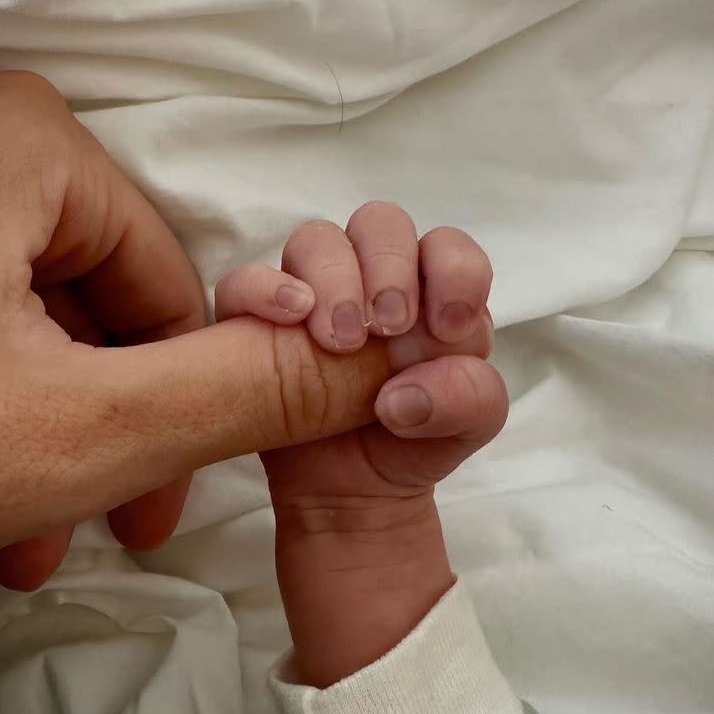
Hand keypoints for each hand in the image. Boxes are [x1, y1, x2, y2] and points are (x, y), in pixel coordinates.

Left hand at [0, 73, 406, 589]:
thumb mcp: (89, 429)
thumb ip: (251, 391)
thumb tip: (381, 361)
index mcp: (33, 143)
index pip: (173, 284)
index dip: (184, 399)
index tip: (157, 495)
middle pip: (107, 307)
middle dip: (112, 434)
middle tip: (97, 525)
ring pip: (40, 326)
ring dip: (52, 440)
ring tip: (26, 535)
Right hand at [214, 203, 505, 686]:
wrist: (355, 489)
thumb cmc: (416, 440)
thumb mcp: (466, 426)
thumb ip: (468, 399)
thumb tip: (404, 393)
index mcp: (434, 290)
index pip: (449, 247)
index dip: (454, 272)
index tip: (447, 327)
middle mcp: (376, 278)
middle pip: (380, 224)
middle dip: (388, 265)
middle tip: (389, 327)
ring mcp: (315, 292)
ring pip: (315, 239)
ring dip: (332, 278)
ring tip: (340, 341)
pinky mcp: (260, 318)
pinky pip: (245, 280)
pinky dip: (264, 290)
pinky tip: (289, 320)